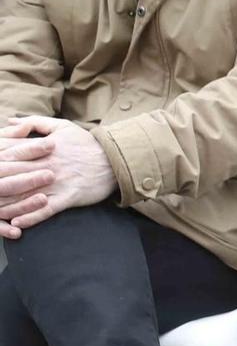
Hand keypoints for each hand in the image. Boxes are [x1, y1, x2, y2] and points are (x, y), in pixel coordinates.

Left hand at [0, 117, 116, 237]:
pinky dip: (30, 217)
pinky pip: (46, 210)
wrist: (116, 160)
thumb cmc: (88, 143)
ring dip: (7, 206)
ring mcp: (57, 183)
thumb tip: (11, 122)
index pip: (9, 154)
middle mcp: (46, 166)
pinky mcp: (68, 198)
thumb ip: (35, 123)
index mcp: (42, 149)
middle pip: (12, 176)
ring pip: (24, 197)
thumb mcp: (62, 126)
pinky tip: (17, 224)